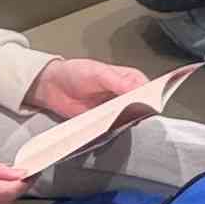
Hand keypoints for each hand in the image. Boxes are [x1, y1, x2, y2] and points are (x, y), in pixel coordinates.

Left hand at [27, 57, 147, 119]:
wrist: (53, 87)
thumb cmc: (75, 72)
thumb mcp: (99, 73)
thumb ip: (119, 82)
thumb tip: (137, 89)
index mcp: (131, 79)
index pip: (149, 90)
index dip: (151, 99)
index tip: (147, 106)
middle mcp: (127, 95)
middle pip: (142, 108)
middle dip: (138, 113)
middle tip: (131, 115)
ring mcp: (117, 110)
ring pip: (129, 120)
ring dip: (125, 123)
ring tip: (118, 121)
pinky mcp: (105, 123)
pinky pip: (114, 129)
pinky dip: (113, 130)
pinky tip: (110, 128)